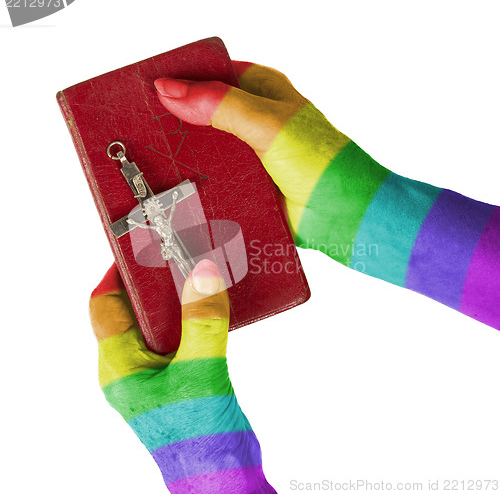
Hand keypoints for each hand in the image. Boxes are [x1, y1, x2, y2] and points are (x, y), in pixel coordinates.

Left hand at [89, 259, 275, 492]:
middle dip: (150, 282)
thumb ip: (202, 322)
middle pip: (130, 311)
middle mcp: (131, 368)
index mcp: (120, 366)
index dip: (118, 275)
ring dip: (175, 297)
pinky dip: (192, 315)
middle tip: (175, 253)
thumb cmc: (199, 440)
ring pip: (157, 323)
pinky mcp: (178, 377)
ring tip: (196, 271)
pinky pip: (178, 336)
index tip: (140, 248)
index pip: (105, 307)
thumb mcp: (200, 373)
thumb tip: (202, 272)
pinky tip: (212, 304)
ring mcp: (154, 373)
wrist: (222, 478)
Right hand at [154, 63, 499, 329]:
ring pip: (202, 149)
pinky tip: (169, 188)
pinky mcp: (242, 185)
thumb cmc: (319, 162)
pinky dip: (192, 182)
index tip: (145, 90)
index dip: (178, 80)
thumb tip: (169, 89)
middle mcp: (250, 120)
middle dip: (172, 122)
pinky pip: (210, 179)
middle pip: (200, 114)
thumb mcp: (268, 123)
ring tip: (144, 160)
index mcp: (260, 91)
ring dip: (180, 155)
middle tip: (138, 129)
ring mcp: (245, 155)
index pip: (210, 75)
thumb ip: (219, 105)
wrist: (341, 216)